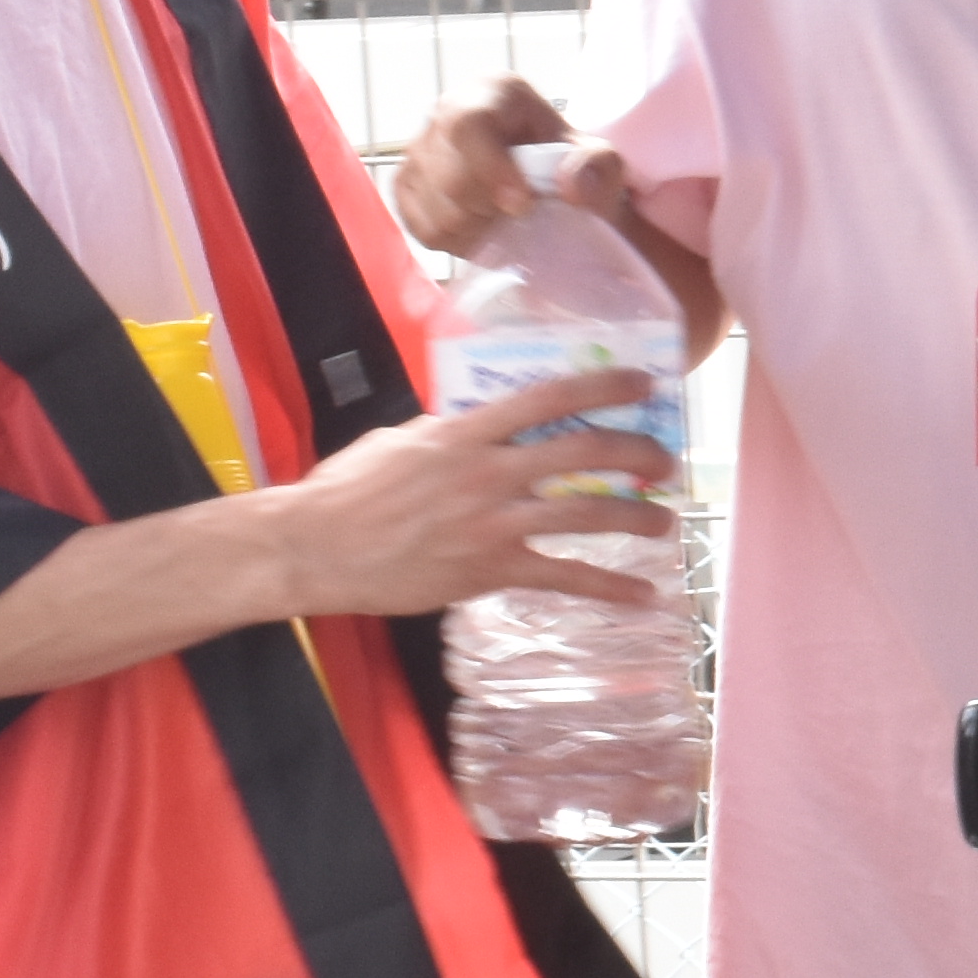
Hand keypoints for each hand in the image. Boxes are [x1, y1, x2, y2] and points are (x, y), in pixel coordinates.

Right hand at [250, 371, 682, 618]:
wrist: (311, 547)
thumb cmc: (346, 490)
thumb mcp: (401, 440)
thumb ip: (452, 432)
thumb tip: (483, 424)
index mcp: (466, 432)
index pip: (549, 397)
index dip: (605, 386)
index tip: (645, 382)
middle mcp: (488, 472)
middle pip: (584, 451)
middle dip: (637, 452)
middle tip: (666, 460)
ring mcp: (491, 522)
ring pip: (586, 514)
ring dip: (637, 518)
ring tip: (666, 522)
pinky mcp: (489, 570)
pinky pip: (563, 577)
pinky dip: (609, 587)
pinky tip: (643, 595)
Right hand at [396, 77, 605, 259]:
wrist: (552, 186)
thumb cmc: (572, 165)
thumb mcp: (602, 162)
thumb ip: (598, 168)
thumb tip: (571, 185)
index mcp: (491, 90)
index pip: (469, 125)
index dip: (491, 169)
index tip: (523, 204)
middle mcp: (444, 113)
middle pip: (450, 177)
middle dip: (493, 209)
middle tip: (526, 213)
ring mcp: (418, 151)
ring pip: (436, 210)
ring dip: (479, 229)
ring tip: (507, 219)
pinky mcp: (406, 187)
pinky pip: (422, 229)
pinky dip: (458, 241)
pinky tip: (484, 228)